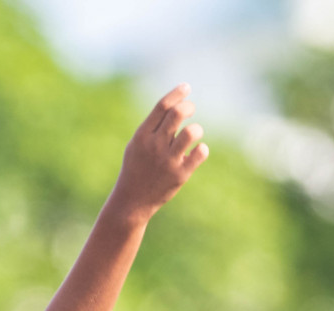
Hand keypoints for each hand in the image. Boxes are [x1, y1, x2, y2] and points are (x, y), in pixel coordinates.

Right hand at [110, 83, 208, 218]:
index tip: (186, 87)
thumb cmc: (136, 168)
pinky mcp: (180, 175)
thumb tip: (175, 106)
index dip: (176, 93)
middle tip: (191, 109)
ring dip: (196, 129)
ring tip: (193, 134)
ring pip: (191, 133)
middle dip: (188, 107)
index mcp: (142, 135)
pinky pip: (200, 153)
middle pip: (177, 114)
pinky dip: (201, 149)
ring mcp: (168, 160)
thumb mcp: (137, 144)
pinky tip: (196, 152)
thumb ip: (153, 127)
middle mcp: (155, 145)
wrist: (132, 200)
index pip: (162, 107)